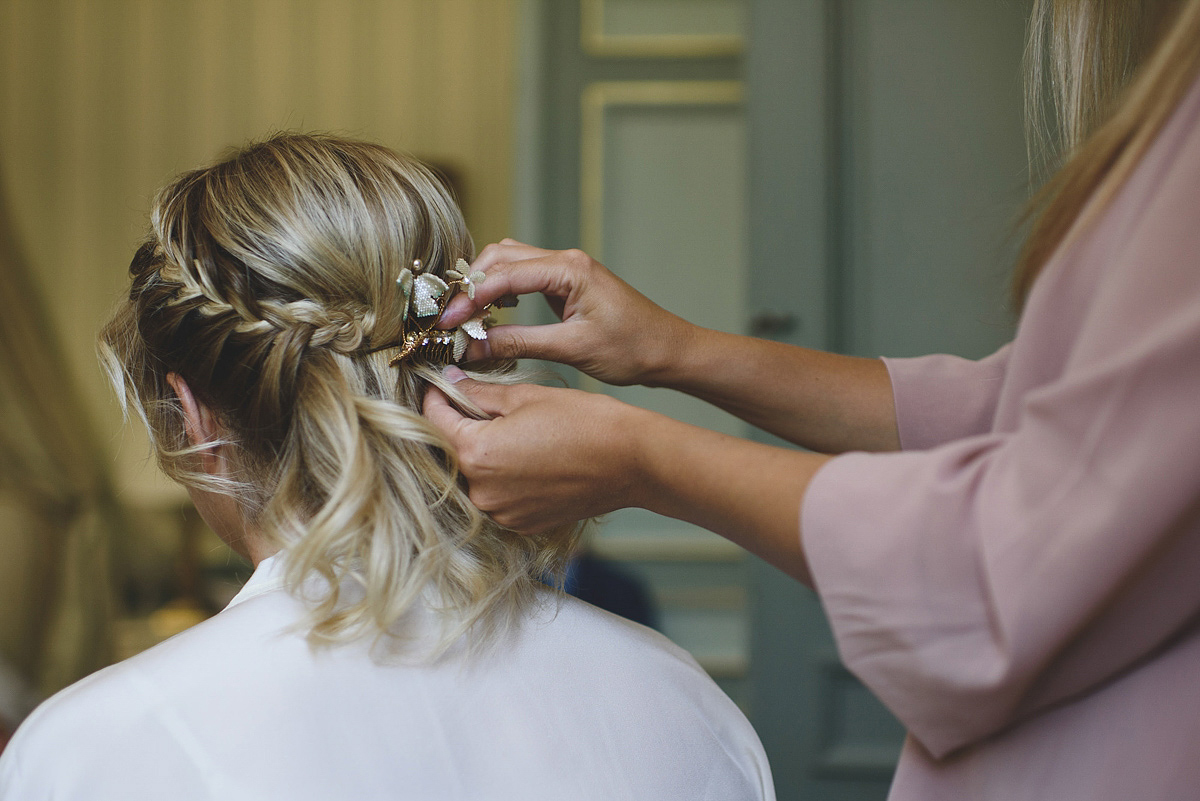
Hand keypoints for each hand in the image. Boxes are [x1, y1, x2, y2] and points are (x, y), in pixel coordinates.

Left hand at [423, 368, 650, 532]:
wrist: (631, 461)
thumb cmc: (585, 422)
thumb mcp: (526, 396)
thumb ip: (479, 392)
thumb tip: (450, 382)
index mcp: (476, 452)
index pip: (435, 419)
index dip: (436, 397)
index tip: (439, 384)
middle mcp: (482, 490)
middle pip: (453, 451)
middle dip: (462, 426)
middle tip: (479, 403)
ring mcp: (502, 512)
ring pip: (477, 475)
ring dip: (484, 454)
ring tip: (514, 433)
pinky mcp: (522, 523)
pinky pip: (499, 496)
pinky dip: (505, 477)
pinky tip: (530, 457)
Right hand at [439, 239, 694, 385]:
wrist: (669, 351)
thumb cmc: (633, 348)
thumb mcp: (571, 349)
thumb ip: (519, 344)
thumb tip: (475, 348)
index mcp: (569, 269)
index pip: (503, 275)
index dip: (470, 299)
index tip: (447, 323)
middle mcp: (566, 260)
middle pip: (499, 258)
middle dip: (469, 287)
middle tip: (449, 320)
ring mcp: (566, 269)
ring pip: (508, 263)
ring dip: (483, 286)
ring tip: (465, 317)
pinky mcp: (566, 283)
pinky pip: (523, 276)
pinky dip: (501, 290)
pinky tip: (492, 313)